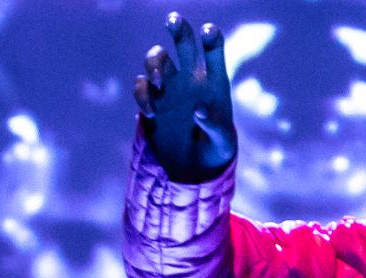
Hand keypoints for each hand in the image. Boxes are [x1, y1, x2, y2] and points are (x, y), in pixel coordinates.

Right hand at [134, 13, 235, 184]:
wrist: (194, 169)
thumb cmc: (216, 151)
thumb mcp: (223, 143)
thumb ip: (215, 126)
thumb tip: (199, 110)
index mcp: (214, 81)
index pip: (213, 51)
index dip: (211, 38)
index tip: (208, 32)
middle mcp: (190, 78)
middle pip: (182, 43)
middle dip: (178, 28)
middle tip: (173, 20)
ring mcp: (169, 87)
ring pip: (157, 58)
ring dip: (155, 62)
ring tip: (160, 80)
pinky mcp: (151, 102)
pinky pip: (142, 86)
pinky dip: (143, 95)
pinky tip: (152, 113)